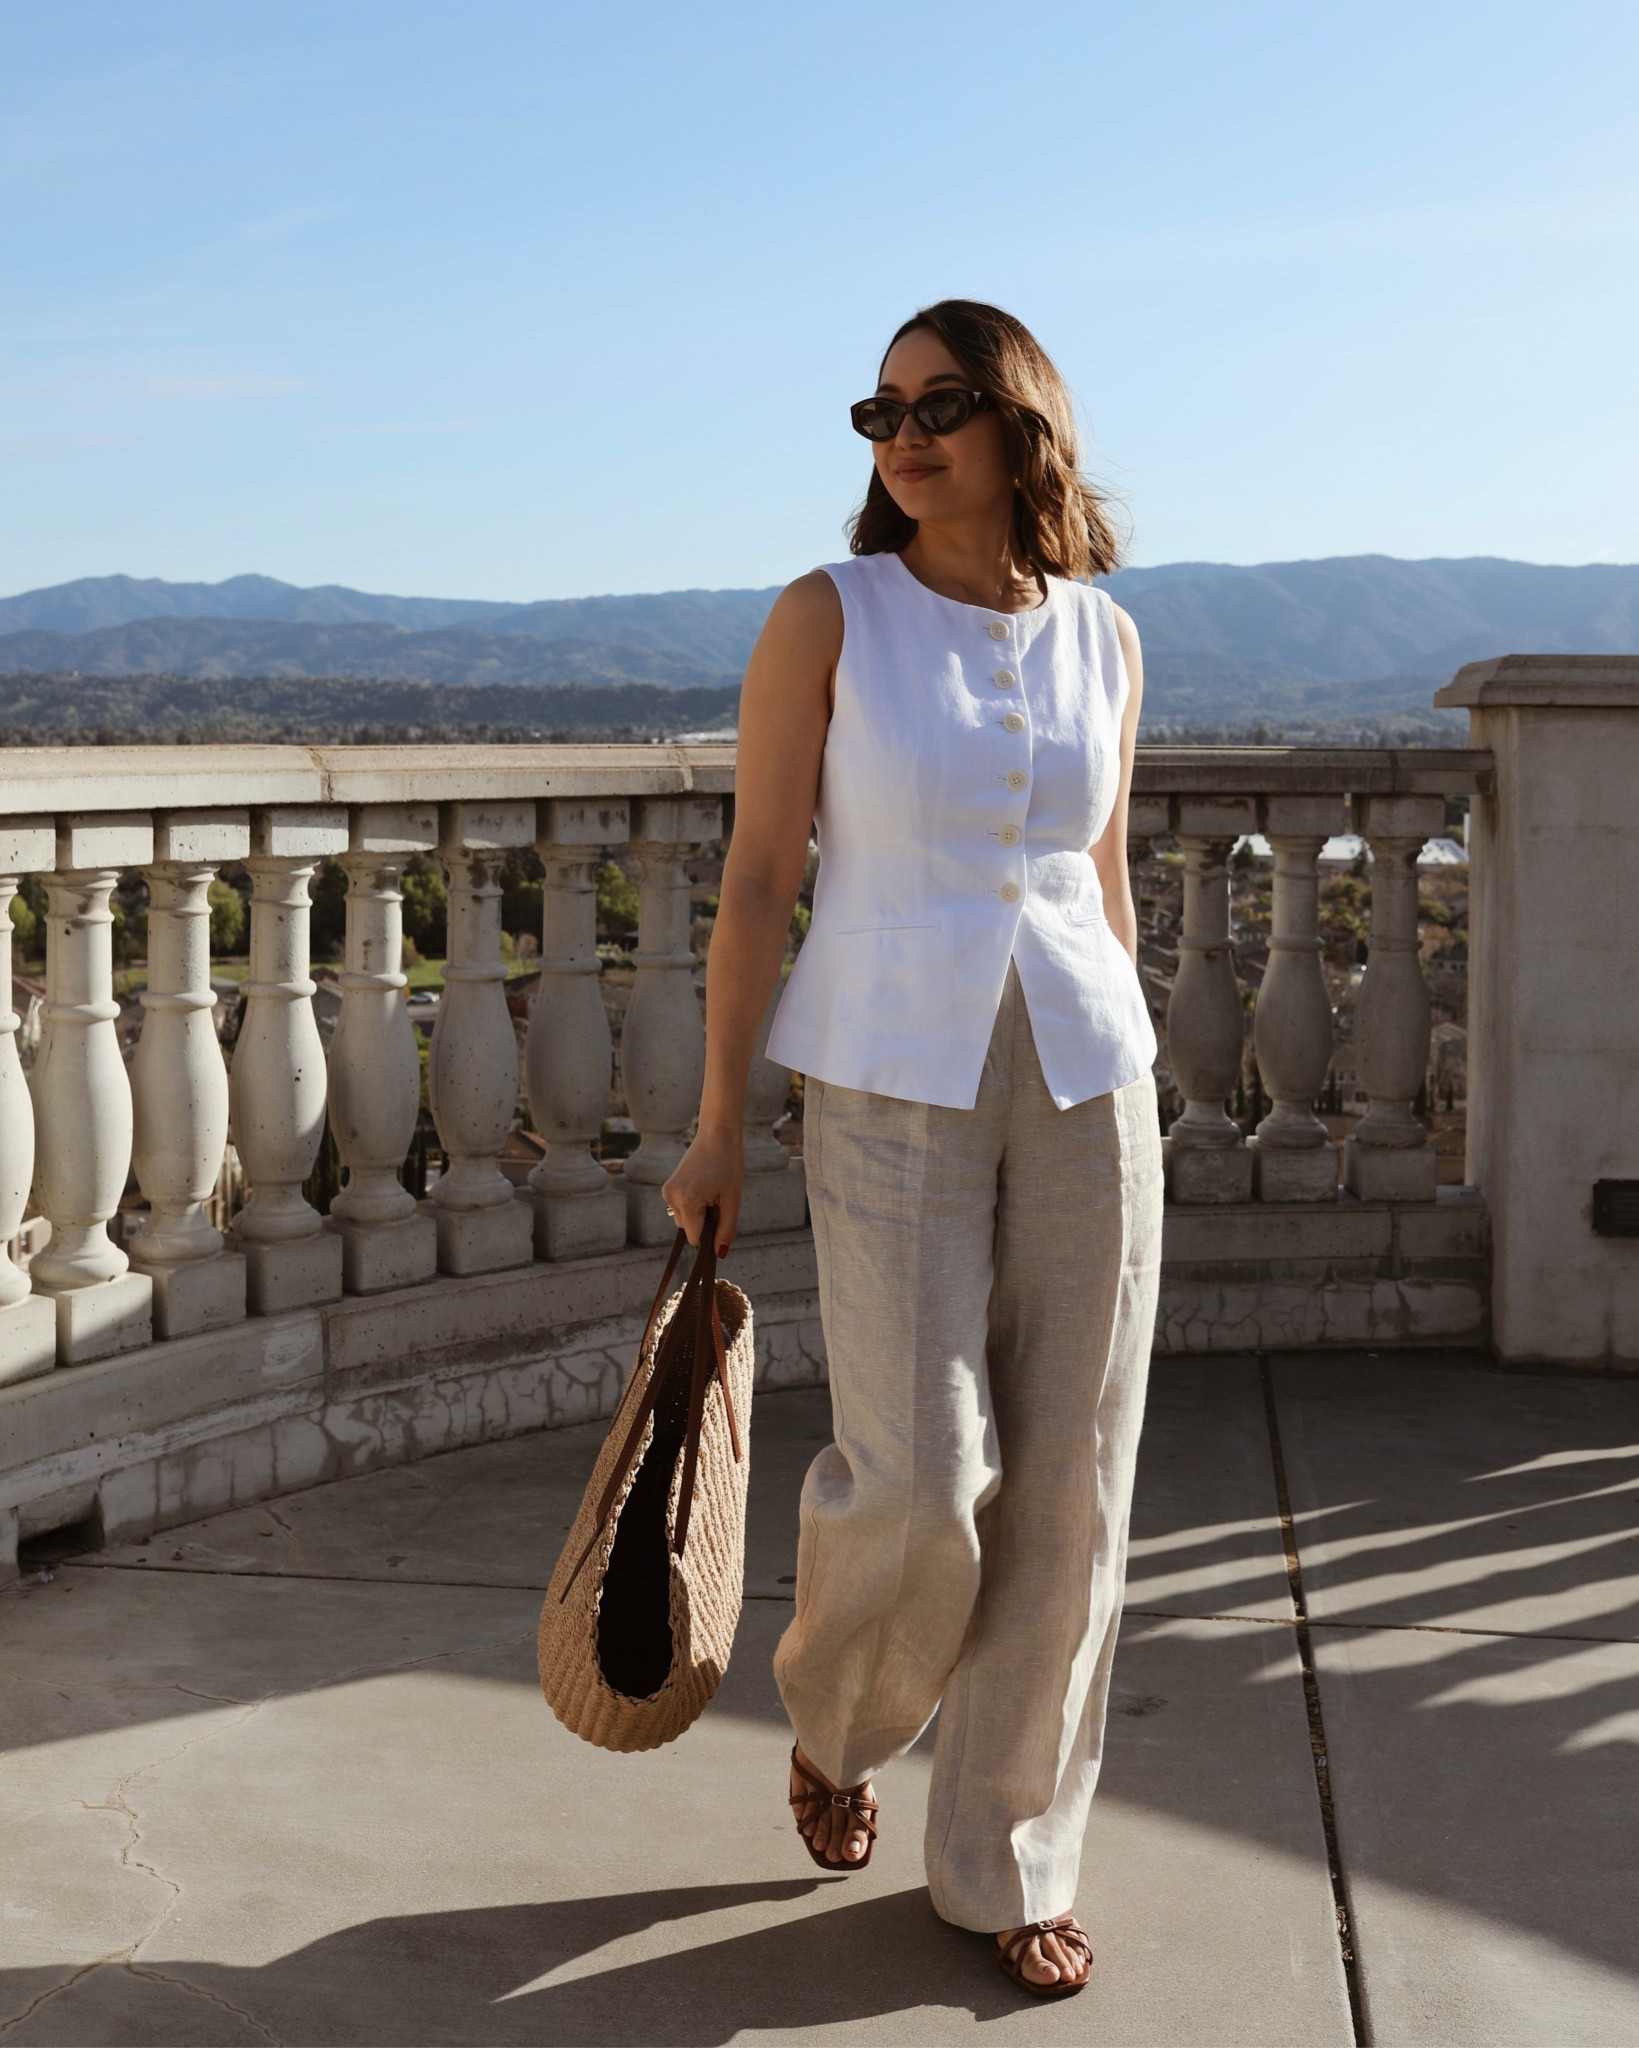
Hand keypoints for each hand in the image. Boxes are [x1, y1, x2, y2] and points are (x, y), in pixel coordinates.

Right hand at [662, 1122, 743, 1255]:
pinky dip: (693, 1204)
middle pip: (689, 1230)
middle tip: (719, 1198)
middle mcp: (671, 1198)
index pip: (695, 1238)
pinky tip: (704, 1186)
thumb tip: (719, 1254)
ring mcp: (667, 1192)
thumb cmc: (728, 1164)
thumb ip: (726, 1229)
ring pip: (684, 1220)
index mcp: (687, 1202)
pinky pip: (681, 1207)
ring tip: (712, 1191)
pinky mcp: (668, 1187)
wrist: (717, 1134)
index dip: (711, 1234)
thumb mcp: (732, 1200)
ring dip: (699, 1213)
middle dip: (704, 1222)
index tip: (722, 1218)